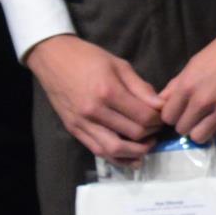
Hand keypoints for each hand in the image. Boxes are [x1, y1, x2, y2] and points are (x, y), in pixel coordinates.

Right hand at [24, 36, 163, 164]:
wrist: (52, 58)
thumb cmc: (88, 57)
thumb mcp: (120, 65)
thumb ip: (141, 88)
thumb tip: (161, 106)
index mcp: (108, 92)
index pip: (143, 117)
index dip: (159, 120)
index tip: (163, 116)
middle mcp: (93, 111)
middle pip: (133, 134)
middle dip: (152, 134)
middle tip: (157, 129)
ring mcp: (81, 123)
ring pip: (114, 149)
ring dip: (136, 152)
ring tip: (147, 145)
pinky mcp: (73, 129)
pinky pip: (96, 150)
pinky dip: (116, 157)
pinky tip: (130, 156)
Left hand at [155, 28, 215, 149]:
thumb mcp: (193, 64)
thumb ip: (176, 84)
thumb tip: (161, 101)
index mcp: (186, 87)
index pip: (167, 117)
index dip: (175, 115)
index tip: (184, 111)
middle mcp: (202, 101)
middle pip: (182, 129)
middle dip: (189, 123)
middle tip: (199, 116)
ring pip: (201, 137)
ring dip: (205, 132)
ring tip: (213, 123)